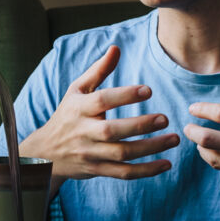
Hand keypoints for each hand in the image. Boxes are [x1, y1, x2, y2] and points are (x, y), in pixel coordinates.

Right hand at [22, 46, 178, 181]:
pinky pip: (123, 173)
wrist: (46, 152)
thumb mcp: (77, 90)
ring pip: (121, 153)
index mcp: (78, 108)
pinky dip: (146, 171)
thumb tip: (116, 48)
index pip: (102, 101)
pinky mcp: (97, 170)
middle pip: (112, 131)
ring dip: (150, 148)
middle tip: (165, 118)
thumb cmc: (67, 115)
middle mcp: (83, 132)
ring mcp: (90, 153)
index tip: (148, 90)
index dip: (124, 95)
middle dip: (140, 125)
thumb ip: (98, 70)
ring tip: (173, 138)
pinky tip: (166, 164)